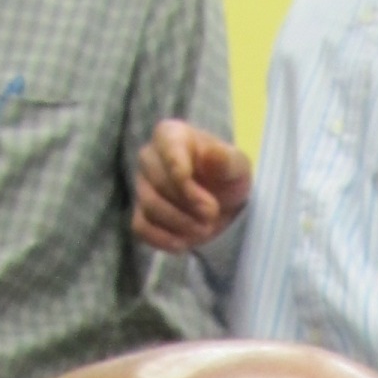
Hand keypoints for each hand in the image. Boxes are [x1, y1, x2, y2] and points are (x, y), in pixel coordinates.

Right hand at [132, 121, 252, 252]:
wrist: (222, 201)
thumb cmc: (226, 175)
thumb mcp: (237, 165)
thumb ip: (226, 159)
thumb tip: (209, 155)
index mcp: (170, 135)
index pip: (168, 153)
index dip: (185, 180)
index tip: (208, 204)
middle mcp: (149, 157)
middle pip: (158, 184)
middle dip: (188, 205)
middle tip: (212, 215)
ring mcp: (141, 186)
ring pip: (150, 207)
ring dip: (180, 224)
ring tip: (204, 228)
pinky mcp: (140, 214)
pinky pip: (141, 228)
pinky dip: (163, 239)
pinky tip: (184, 243)